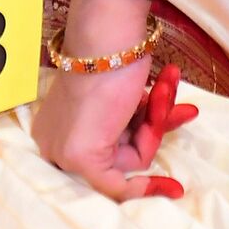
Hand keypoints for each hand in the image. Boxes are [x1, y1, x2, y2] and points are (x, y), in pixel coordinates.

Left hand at [31, 48, 199, 202]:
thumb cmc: (113, 55)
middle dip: (154, 122)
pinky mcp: (81, 159)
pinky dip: (149, 188)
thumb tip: (157, 127)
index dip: (139, 135)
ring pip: (128, 159)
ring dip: (156, 120)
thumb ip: (128, 118)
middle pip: (118, 152)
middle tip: (170, 88)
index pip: (103, 146)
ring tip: (166, 84)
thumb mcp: (120, 94)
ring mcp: (64, 153)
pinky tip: (175, 188)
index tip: (160, 143)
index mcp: (56, 124)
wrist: (109, 39)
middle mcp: (54, 142)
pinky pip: (118, 188)